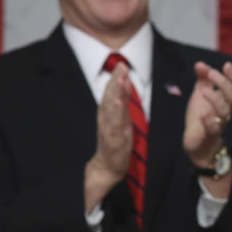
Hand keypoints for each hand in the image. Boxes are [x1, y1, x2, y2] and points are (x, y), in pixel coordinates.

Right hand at [84, 62, 131, 210]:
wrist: (107, 166)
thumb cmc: (115, 140)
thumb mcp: (121, 117)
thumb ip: (123, 99)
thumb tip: (125, 80)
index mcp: (108, 112)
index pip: (112, 92)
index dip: (116, 78)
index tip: (122, 64)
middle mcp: (107, 119)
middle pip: (110, 97)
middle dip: (115, 81)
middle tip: (121, 66)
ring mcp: (109, 129)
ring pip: (111, 108)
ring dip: (115, 93)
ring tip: (119, 80)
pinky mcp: (113, 140)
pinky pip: (114, 125)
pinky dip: (115, 114)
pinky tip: (119, 104)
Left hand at [184, 60, 231, 167]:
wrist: (196, 142)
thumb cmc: (202, 116)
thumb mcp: (201, 94)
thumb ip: (203, 79)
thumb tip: (199, 64)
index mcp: (226, 99)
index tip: (227, 65)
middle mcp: (227, 110)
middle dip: (224, 83)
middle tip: (212, 73)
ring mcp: (220, 123)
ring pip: (225, 111)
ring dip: (216, 99)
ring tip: (204, 91)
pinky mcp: (210, 135)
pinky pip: (214, 129)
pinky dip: (209, 121)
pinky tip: (203, 114)